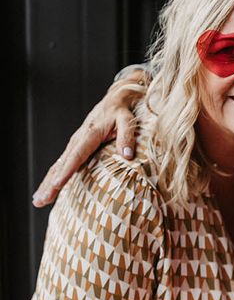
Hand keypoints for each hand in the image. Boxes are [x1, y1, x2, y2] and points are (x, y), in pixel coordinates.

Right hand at [32, 77, 141, 206]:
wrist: (116, 99)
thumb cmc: (122, 111)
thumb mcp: (128, 120)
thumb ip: (127, 136)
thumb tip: (127, 155)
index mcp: (90, 133)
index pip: (77, 156)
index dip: (67, 171)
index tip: (57, 184)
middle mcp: (78, 139)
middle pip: (61, 164)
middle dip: (50, 183)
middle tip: (40, 200)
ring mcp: (74, 143)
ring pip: (58, 165)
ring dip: (47, 183)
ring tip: (38, 200)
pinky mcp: (75, 146)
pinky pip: (62, 164)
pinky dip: (53, 176)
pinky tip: (48, 189)